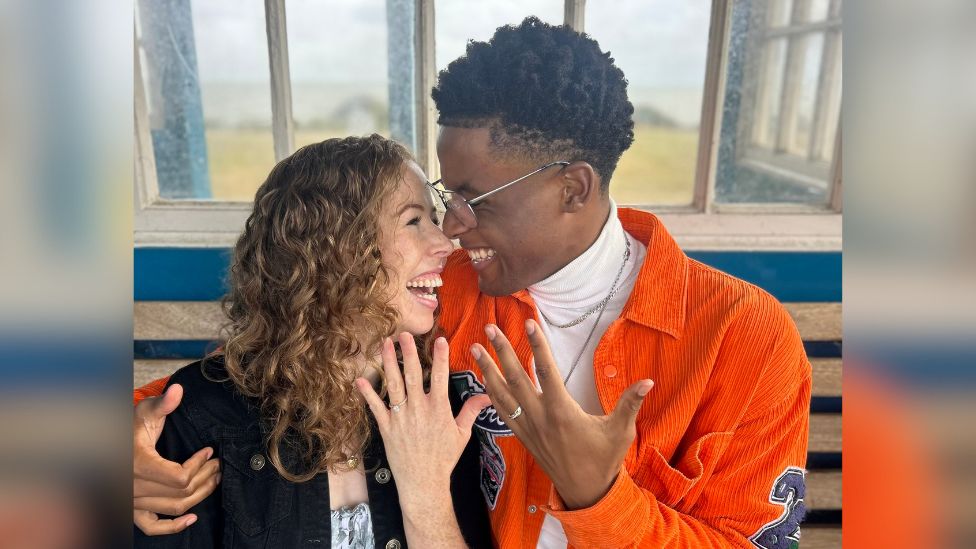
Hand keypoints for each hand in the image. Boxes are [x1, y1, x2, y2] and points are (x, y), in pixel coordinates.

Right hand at [133, 384, 220, 534]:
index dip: (199, 465)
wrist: (106, 446)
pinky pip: (152, 527)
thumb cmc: (129, 428)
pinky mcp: (133, 510)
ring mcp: (133, 501)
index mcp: (138, 463)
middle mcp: (134, 487)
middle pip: (181, 492)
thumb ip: (162, 403)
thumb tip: (178, 389)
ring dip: (199, 496)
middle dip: (205, 477)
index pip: (179, 477)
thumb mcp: (145, 412)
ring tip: (214, 479)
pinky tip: (192, 518)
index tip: (209, 452)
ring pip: (174, 508)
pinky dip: (173, 527)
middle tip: (218, 464)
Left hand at [356, 333, 490, 511]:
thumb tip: (488, 395)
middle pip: (413, 374)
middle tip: (404, 334)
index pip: (441, 376)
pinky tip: (360, 379)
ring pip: (393, 384)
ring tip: (385, 345)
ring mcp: (401, 417)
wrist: (423, 482)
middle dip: (409, 352)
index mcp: (439, 408)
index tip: (439, 339)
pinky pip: (375, 407)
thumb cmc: (444, 458)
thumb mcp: (462, 434)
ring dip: (389, 363)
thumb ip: (471, 411)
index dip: (440, 356)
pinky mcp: (387, 427)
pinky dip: (367, 393)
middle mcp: (419, 409)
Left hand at [470, 320, 652, 508]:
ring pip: (502, 393)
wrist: (585, 491)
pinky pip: (501, 411)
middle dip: (501, 351)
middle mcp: (540, 416)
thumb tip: (648, 382)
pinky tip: (482, 379)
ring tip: (473, 348)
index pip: (547, 370)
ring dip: (487, 369)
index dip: (538, 345)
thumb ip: (630, 403)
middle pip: (516, 377)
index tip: (529, 323)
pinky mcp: (522, 436)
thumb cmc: (604, 460)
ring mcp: (528, 427)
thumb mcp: (621, 431)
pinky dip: (490, 393)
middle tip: (488, 328)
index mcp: (563, 411)